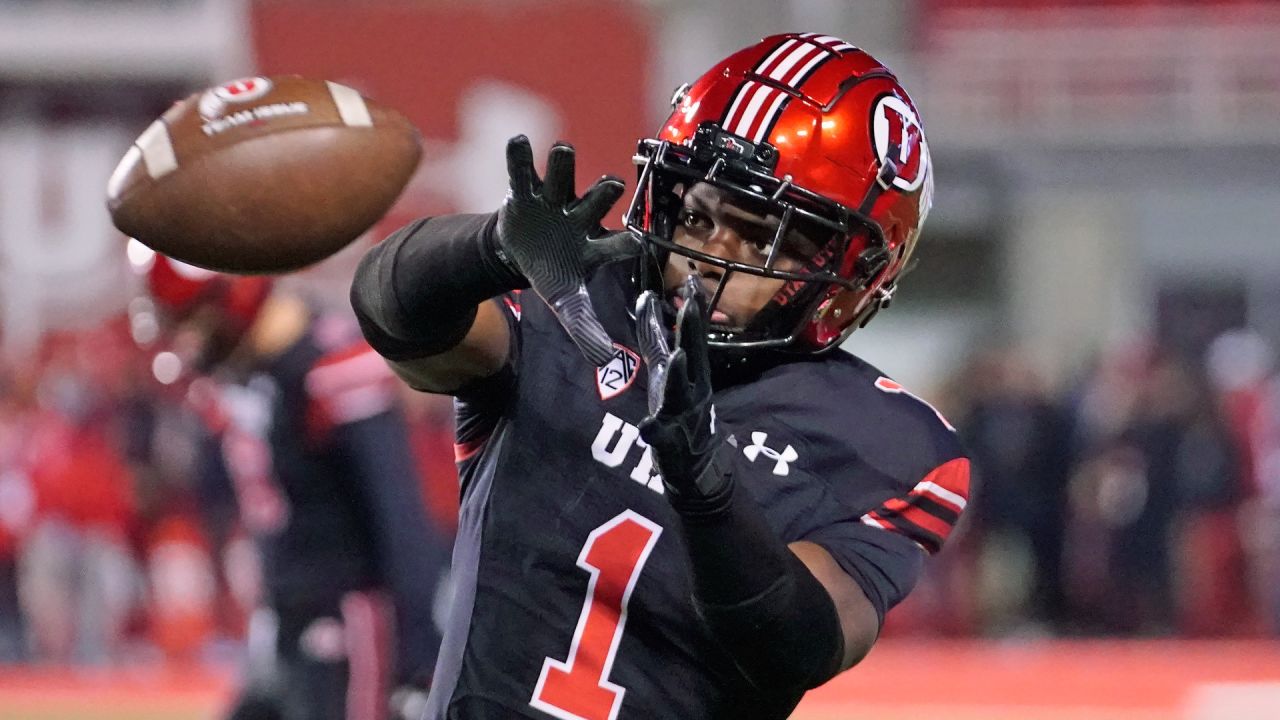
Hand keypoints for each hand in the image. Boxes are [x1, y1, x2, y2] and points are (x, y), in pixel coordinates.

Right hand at [498, 135, 636, 365]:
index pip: (618, 243)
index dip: (628, 241)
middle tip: (612, 185)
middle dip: (603, 192)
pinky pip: (523, 171)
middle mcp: (580, 215)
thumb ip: (585, 329)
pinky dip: (520, 157)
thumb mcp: (568, 303)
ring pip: (562, 175)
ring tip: (562, 150)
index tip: (639, 240)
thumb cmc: (554, 272)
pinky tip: (518, 142)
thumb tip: (605, 361)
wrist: (522, 250)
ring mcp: (553, 199)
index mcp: (596, 243)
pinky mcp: (525, 190)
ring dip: (563, 163)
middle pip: (596, 200)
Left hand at [636, 276, 725, 500]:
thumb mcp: (667, 369)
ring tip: (678, 357)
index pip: (690, 335)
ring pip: (681, 392)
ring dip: (679, 375)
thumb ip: (655, 336)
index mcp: (693, 371)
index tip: (693, 279)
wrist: (699, 466)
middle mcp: (694, 388)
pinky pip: (661, 435)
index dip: (691, 309)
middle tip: (691, 303)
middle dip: (692, 331)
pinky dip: (655, 430)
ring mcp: (683, 415)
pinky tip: (647, 426)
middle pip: (694, 355)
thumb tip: (646, 297)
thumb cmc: (680, 409)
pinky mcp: (670, 440)